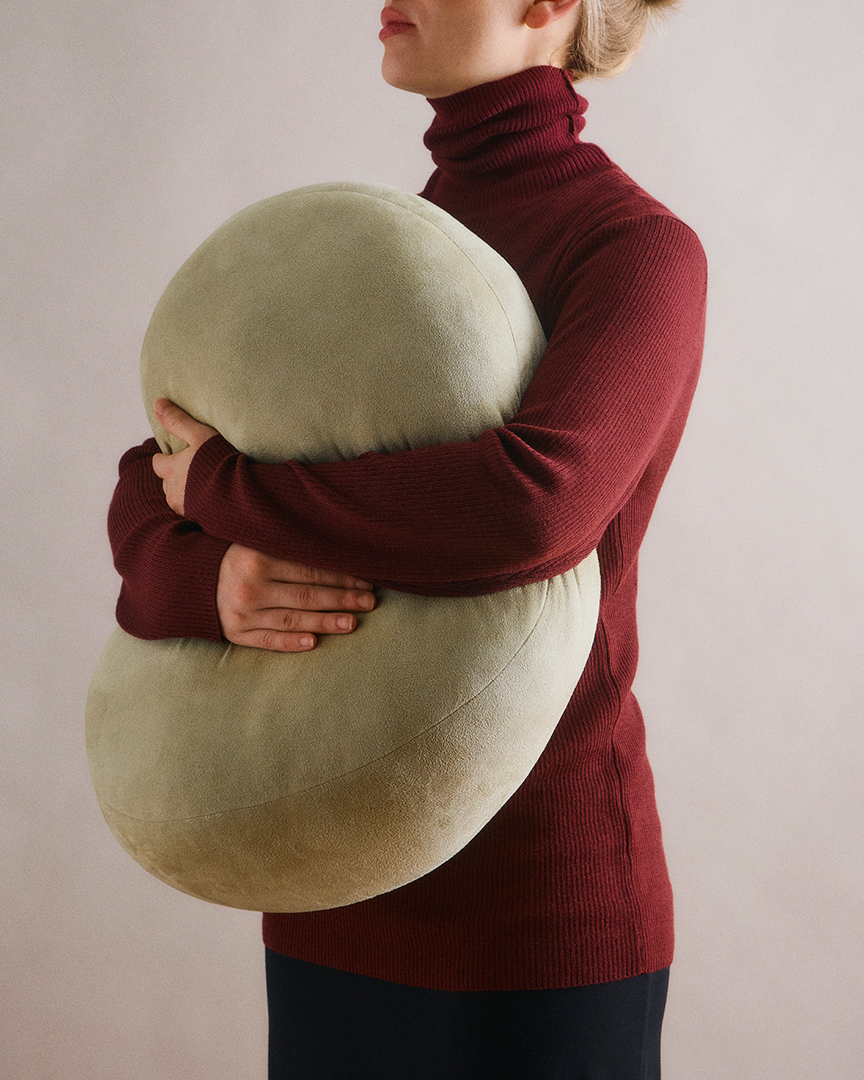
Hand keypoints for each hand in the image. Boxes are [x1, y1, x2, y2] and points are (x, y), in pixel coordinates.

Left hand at [151, 399, 218, 516]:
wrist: (237, 497)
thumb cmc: (218, 463)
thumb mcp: (200, 435)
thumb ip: (178, 421)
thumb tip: (157, 403)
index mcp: (170, 469)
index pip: (158, 463)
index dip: (164, 458)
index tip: (172, 455)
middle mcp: (172, 491)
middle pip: (167, 483)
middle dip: (175, 477)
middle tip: (191, 470)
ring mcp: (184, 508)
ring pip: (178, 498)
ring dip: (186, 492)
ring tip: (203, 487)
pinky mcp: (198, 520)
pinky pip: (193, 511)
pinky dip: (198, 505)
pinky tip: (212, 500)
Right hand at [216, 543, 376, 651]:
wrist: (188, 578)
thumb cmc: (233, 556)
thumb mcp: (254, 541)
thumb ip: (287, 545)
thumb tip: (335, 548)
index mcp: (257, 557)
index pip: (309, 569)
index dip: (341, 576)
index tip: (366, 580)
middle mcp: (250, 586)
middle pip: (306, 595)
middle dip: (342, 599)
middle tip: (369, 602)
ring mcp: (242, 612)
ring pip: (292, 619)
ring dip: (325, 622)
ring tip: (352, 623)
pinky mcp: (234, 633)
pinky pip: (268, 640)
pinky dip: (291, 642)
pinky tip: (314, 642)